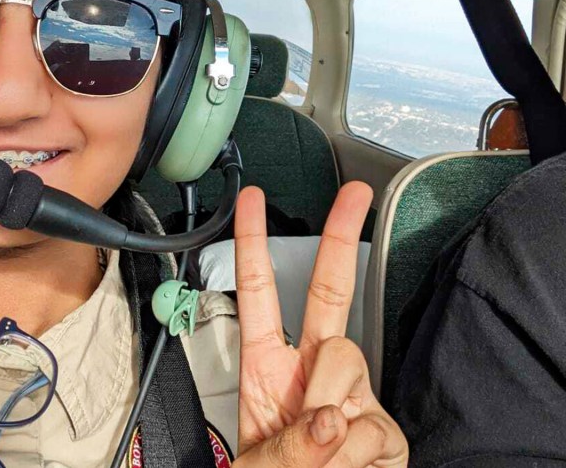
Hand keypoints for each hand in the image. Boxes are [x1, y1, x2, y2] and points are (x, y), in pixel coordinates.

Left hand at [231, 183, 407, 466]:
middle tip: (353, 194)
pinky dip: (356, 455)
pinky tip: (348, 466)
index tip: (251, 200)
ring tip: (319, 451)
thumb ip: (289, 445)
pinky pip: (373, 424)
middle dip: (340, 238)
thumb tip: (334, 417)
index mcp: (265, 367)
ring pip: (348, 361)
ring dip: (327, 408)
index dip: (252, 245)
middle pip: (329, 293)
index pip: (258, 295)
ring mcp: (352, 396)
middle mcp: (311, 371)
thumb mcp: (260, 465)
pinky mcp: (385, 430)